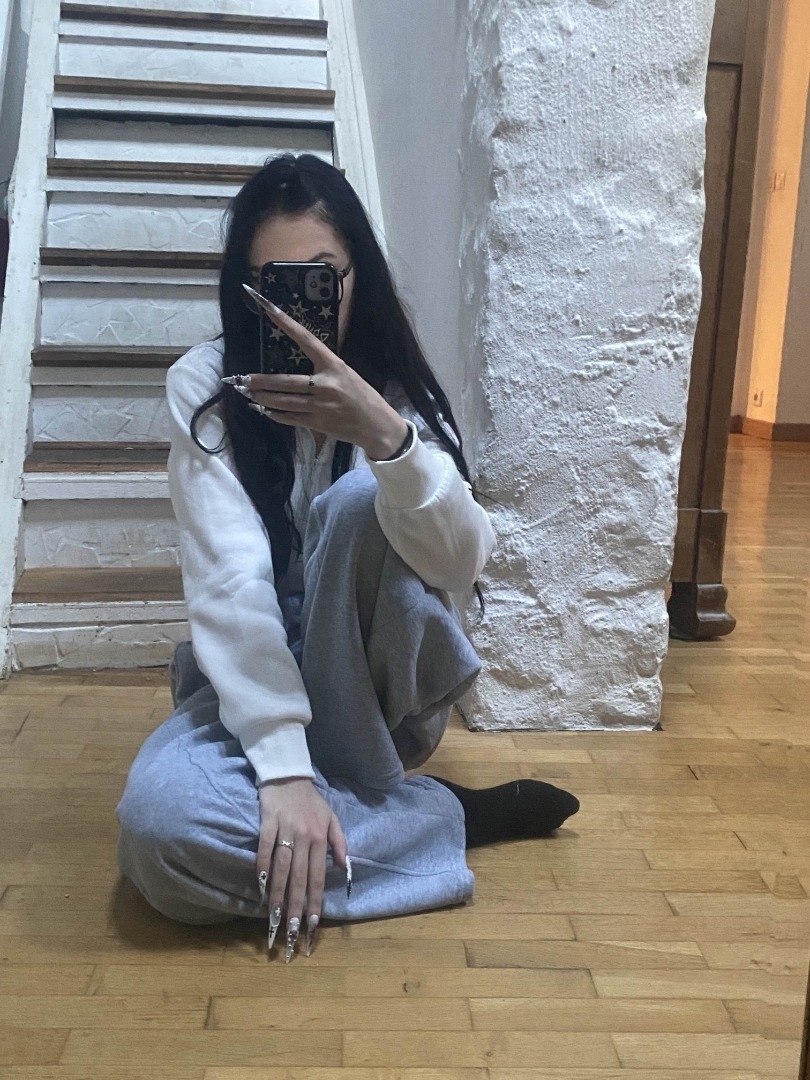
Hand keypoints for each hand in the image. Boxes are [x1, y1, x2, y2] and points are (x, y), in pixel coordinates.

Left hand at [233, 286, 408, 459]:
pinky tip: (261, 409)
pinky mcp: (316, 424)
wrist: (378, 427)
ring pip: (281, 401)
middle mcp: (324, 385)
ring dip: (259, 397)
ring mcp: (319, 406)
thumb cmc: (364, 397)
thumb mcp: (346, 374)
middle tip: (238, 378)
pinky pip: (288, 418)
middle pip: (283, 381)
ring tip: (244, 392)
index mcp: (334, 365)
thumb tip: (297, 364)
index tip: (266, 306)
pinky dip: (272, 414)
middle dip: (258, 380)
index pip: (304, 338)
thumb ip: (323, 368)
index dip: (283, 321)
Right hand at [257, 777, 346, 959]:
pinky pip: (264, 848)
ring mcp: (284, 830)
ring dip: (279, 894)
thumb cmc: (311, 800)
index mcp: (319, 838)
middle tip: (293, 931)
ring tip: (276, 918)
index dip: (315, 901)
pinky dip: (262, 867)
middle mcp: (303, 836)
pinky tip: (261, 887)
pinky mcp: (267, 822)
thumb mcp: (332, 818)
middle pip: (300, 877)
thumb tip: (344, 868)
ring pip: (282, 868)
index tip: (312, 924)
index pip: (318, 876)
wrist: (288, 774)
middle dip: (296, 906)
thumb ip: (339, 843)